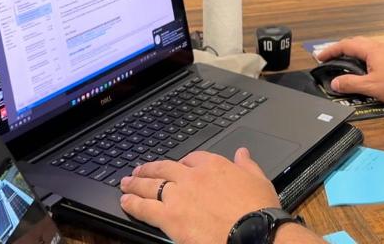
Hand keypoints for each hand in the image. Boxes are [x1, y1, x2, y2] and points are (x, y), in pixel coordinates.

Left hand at [120, 148, 280, 243]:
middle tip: (140, 170)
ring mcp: (178, 196)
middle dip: (150, 169)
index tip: (177, 166)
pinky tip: (125, 201)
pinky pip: (145, 207)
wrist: (253, 231)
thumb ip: (247, 165)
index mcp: (214, 166)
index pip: (192, 158)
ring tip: (126, 182)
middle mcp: (192, 177)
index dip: (182, 163)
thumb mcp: (258, 180)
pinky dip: (132, 203)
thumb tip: (242, 153)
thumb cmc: (258, 209)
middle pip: (165, 168)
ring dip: (136, 183)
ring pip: (151, 185)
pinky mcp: (169, 217)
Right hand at [317, 36, 383, 103]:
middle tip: (329, 58)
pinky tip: (363, 67)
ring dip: (352, 52)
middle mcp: (378, 46)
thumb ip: (351, 84)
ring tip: (344, 62)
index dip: (330, 51)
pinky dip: (362, 57)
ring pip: (365, 47)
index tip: (320, 57)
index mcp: (371, 50)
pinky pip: (373, 52)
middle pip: (355, 42)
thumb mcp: (371, 86)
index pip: (345, 45)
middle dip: (340, 49)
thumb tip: (335, 82)